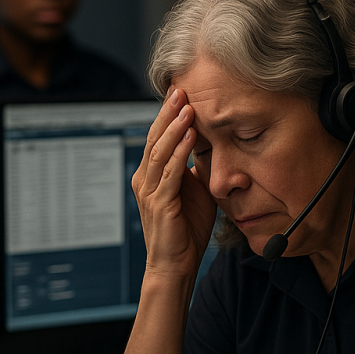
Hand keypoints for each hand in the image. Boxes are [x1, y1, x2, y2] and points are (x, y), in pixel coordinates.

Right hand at [132, 87, 216, 281]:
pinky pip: (170, 172)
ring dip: (175, 127)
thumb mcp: (194, 191)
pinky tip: (191, 135)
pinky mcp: (160, 203)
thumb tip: (209, 146)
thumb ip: (196, 168)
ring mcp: (150, 191)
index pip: (159, 137)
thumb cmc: (186, 229)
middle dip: (168, 113)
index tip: (182, 93)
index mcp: (151, 175)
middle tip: (181, 89)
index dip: (169, 115)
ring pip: (160, 151)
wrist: (176, 264)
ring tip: (187, 107)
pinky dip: (180, 152)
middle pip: (155, 138)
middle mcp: (145, 179)